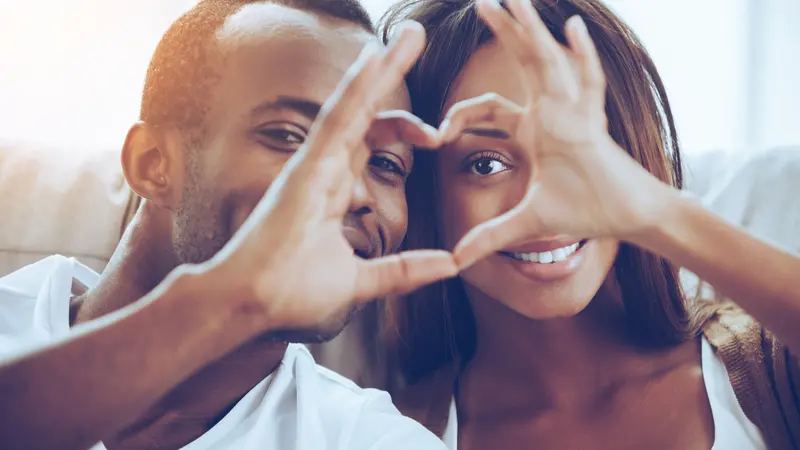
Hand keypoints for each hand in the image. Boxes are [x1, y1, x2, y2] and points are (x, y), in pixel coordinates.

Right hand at [205, 22, 455, 331]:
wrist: (252, 306)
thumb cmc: (291, 294)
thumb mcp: (362, 282)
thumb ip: (404, 271)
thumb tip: (450, 265)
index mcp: (335, 188)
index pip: (372, 141)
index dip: (404, 128)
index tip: (438, 137)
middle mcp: (325, 169)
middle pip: (366, 112)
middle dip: (392, 76)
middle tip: (416, 38)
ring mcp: (314, 165)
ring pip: (353, 105)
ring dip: (381, 67)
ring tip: (410, 35)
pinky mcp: (305, 169)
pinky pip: (335, 121)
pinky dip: (356, 89)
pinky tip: (376, 56)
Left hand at [440, 0, 670, 267]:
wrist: (628, 216)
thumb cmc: (585, 210)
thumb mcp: (527, 223)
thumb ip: (490, 237)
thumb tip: (455, 261)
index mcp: (533, 129)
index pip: (489, 108)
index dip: (460, 114)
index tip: (436, 132)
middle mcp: (552, 112)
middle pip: (523, 63)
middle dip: (504, 31)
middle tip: (482, 1)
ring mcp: (574, 113)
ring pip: (550, 63)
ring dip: (533, 31)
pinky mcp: (594, 125)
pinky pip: (589, 85)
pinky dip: (582, 57)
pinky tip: (571, 26)